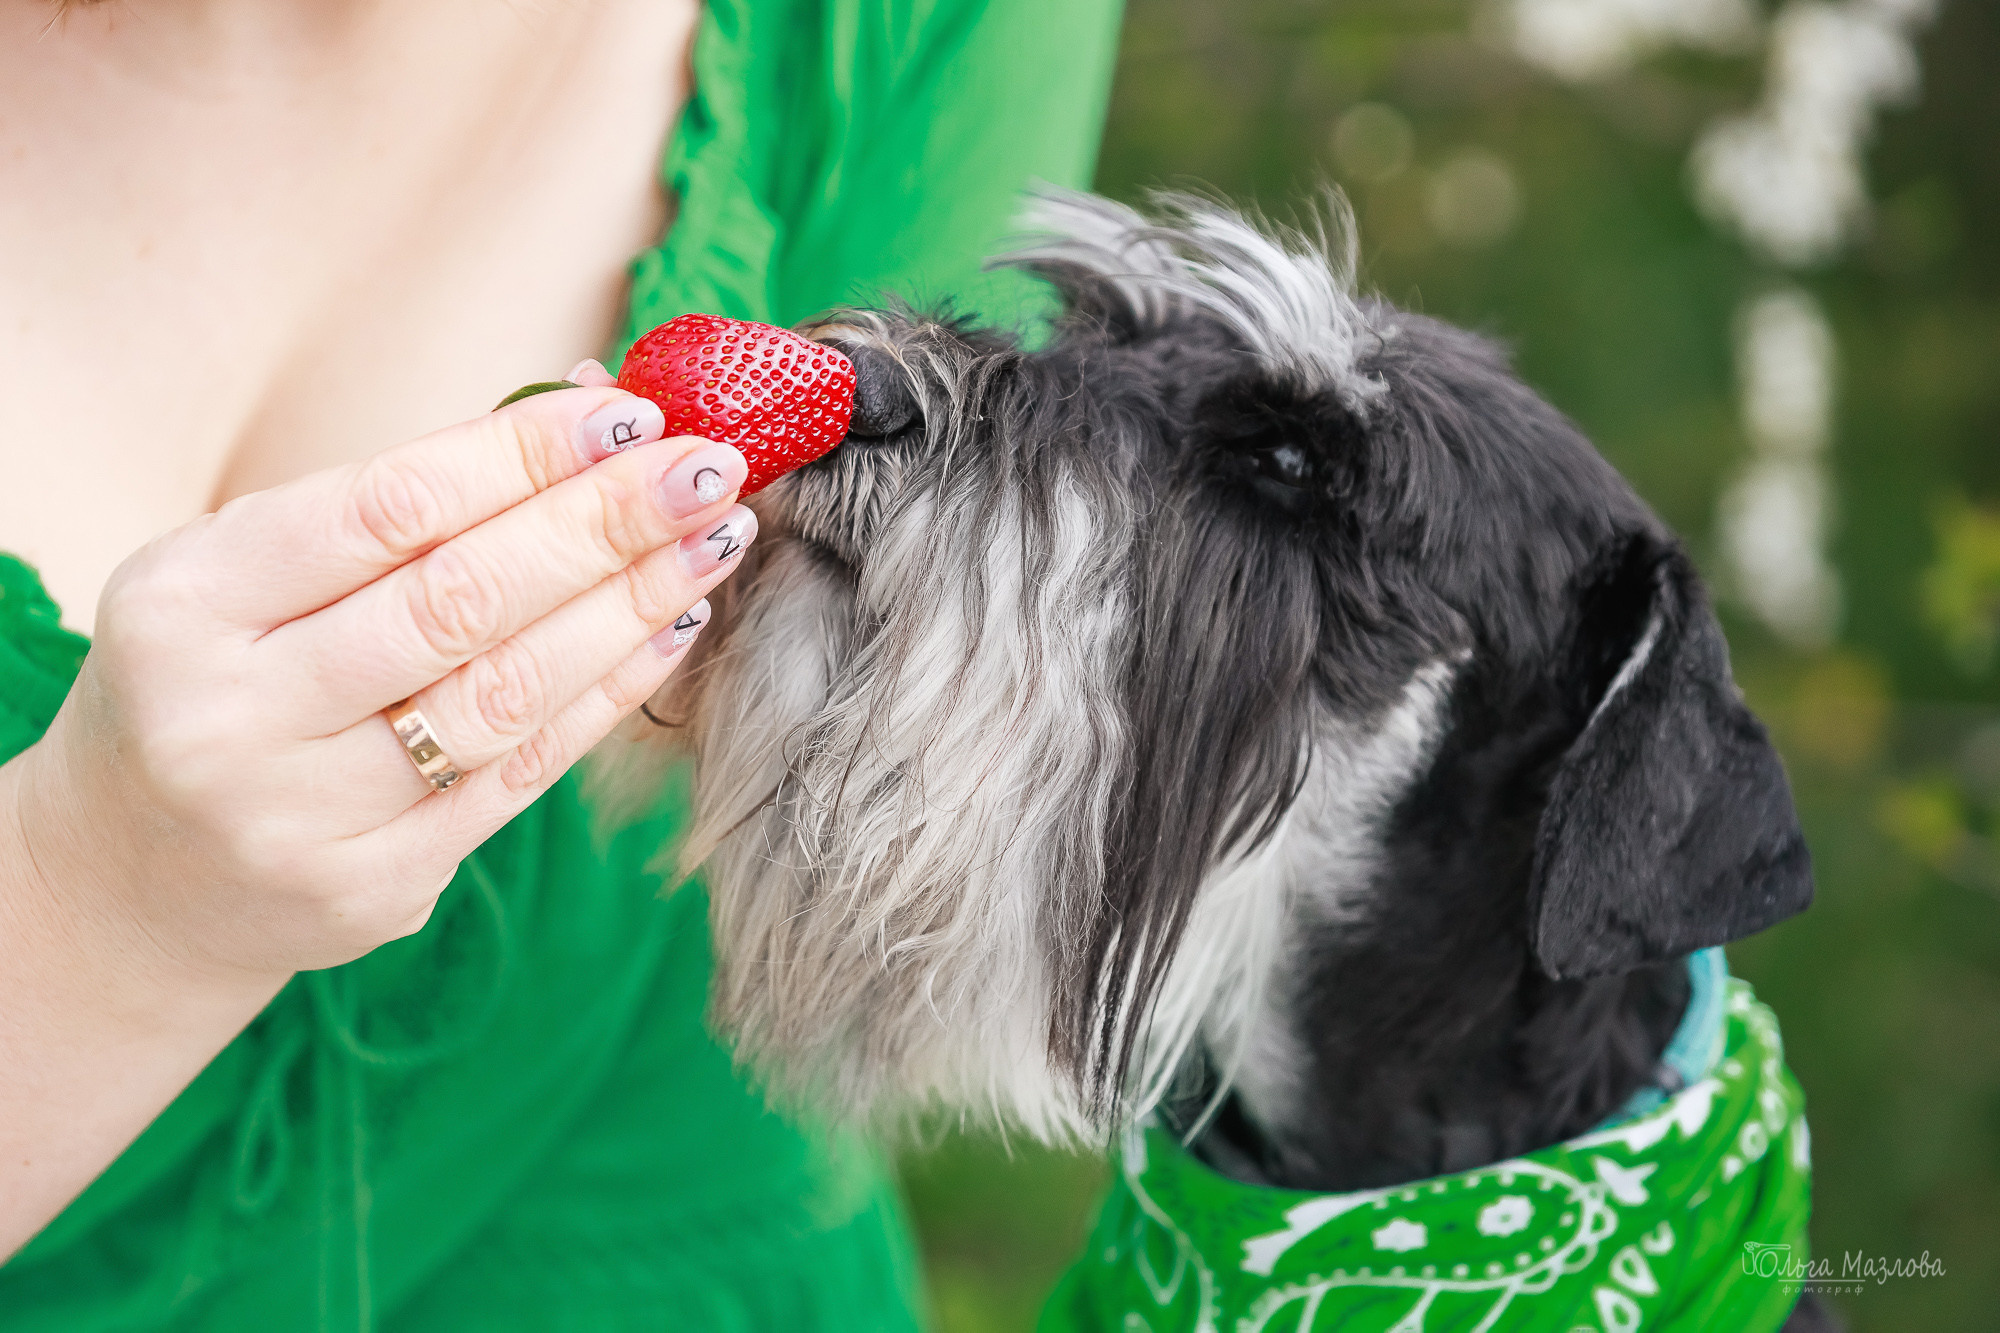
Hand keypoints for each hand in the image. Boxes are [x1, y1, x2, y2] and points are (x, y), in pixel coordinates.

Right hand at [8, 363, 754, 980]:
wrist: (138, 876)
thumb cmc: (219, 679)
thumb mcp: (245, 574)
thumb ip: (394, 507)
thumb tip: (579, 408)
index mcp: (188, 605)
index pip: (387, 510)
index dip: (523, 456)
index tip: (631, 411)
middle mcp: (234, 718)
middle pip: (461, 603)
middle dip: (605, 524)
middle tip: (709, 469)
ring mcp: (303, 818)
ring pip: (506, 696)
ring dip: (630, 607)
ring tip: (713, 542)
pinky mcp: (373, 889)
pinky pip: (522, 775)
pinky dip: (608, 694)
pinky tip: (671, 630)